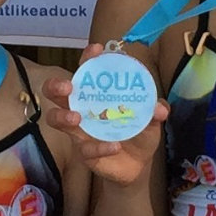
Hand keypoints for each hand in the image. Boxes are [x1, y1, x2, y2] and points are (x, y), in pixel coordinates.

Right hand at [42, 44, 167, 185]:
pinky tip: (114, 146)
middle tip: (69, 86)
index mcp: (96, 94)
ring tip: (77, 118)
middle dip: (57, 85)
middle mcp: (81, 109)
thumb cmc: (138, 132)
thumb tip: (160, 107)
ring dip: (63, 116)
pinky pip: (86, 149)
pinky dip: (100, 147)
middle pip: (56, 92)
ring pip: (56, 119)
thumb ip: (154, 111)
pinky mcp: (84, 153)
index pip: (86, 70)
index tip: (96, 50)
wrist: (138, 165)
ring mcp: (79, 131)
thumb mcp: (150, 120)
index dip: (88, 58)